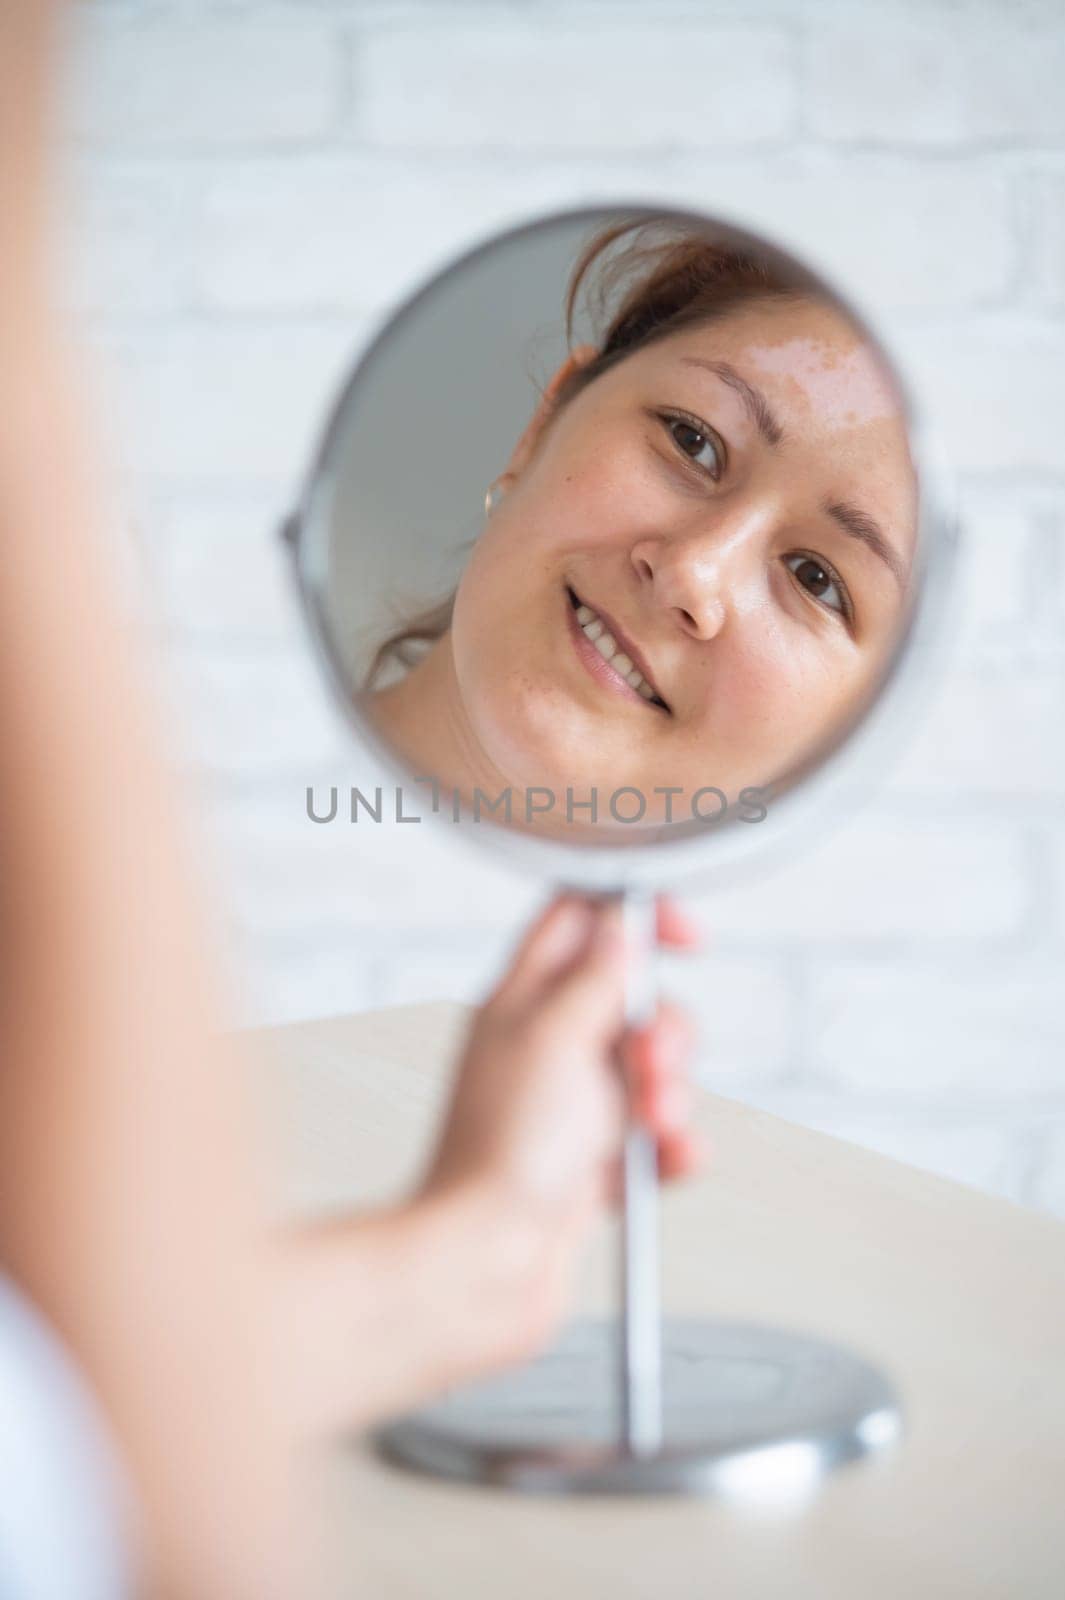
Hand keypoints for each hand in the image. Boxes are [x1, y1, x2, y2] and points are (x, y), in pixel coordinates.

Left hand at [419, 892, 702, 1360]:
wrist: (483, 1264)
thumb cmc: (499, 1153)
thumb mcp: (553, 1037)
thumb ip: (595, 978)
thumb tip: (620, 926)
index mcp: (521, 999)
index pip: (579, 920)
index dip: (634, 914)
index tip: (683, 935)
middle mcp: (546, 1046)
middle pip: (633, 1000)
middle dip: (664, 1027)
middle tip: (651, 1059)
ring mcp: (571, 1106)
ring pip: (652, 1071)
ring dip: (672, 1092)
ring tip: (653, 1122)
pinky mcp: (593, 1164)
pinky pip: (657, 1140)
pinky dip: (673, 1148)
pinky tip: (669, 1160)